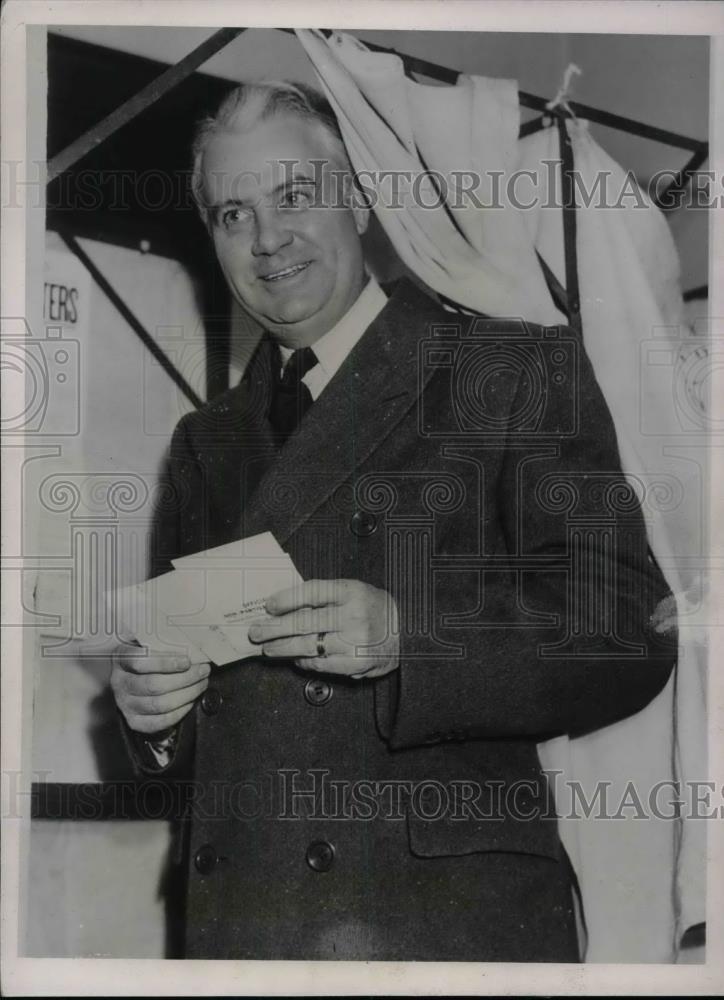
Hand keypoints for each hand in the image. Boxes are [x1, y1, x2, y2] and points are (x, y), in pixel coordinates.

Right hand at [110, 643, 210, 734]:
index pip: (139, 661)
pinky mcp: (134, 721)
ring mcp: (125, 703)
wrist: (135, 681)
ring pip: (159, 704)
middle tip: (203, 671)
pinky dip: (180, 712)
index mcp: (121, 658)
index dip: (165, 662)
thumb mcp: (150, 645)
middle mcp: (119, 682)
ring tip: (201, 684)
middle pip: (153, 685)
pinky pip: (160, 721)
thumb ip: (164, 644)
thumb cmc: (148, 659)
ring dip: (187, 694)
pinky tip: (190, 701)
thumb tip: (192, 646)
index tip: (187, 661)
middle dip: (185, 678)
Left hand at [248, 579, 399, 679]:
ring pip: (308, 646)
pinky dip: (305, 662)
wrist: (408, 631)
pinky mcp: (357, 663)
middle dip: (274, 628)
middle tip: (256, 632)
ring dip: (283, 648)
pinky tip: (295, 658)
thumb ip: (325, 597)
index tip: (268, 605)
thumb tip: (285, 606)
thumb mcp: (354, 591)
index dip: (286, 598)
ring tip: (268, 648)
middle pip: (304, 622)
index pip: (312, 592)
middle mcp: (353, 615)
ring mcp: (355, 641)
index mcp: (352, 591)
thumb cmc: (374, 608)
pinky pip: (321, 664)